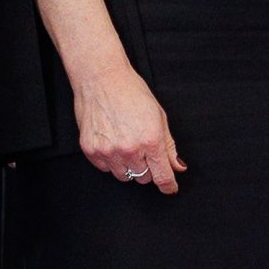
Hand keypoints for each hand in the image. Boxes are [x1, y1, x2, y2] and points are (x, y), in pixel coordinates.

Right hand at [72, 60, 184, 193]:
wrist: (102, 79)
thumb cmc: (131, 92)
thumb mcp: (159, 116)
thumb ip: (169, 145)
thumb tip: (177, 165)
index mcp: (150, 140)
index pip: (162, 176)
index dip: (168, 186)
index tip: (170, 188)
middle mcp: (130, 149)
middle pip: (143, 178)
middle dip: (147, 168)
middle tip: (143, 149)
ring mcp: (109, 151)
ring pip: (123, 176)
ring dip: (128, 166)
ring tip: (126, 142)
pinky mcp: (91, 151)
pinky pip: (105, 169)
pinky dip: (111, 160)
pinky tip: (112, 141)